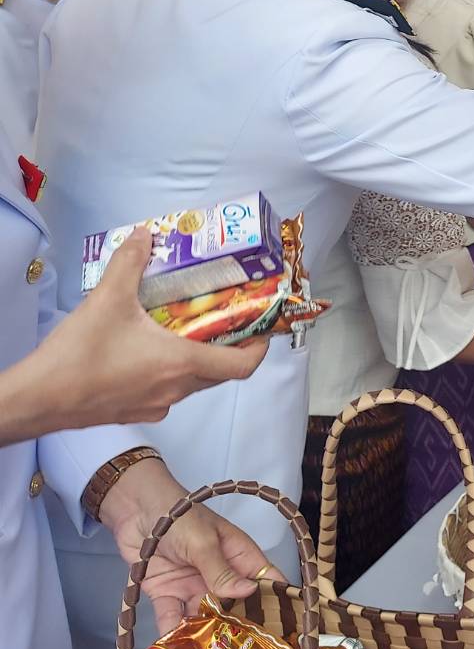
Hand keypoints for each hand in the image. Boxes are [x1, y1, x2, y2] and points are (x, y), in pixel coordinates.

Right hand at [29, 227, 267, 430]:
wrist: (37, 400)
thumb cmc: (78, 355)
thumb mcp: (107, 299)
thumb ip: (130, 262)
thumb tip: (144, 235)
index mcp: (181, 363)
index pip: (242, 366)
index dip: (259, 349)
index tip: (261, 329)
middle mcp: (175, 390)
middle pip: (219, 373)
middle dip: (227, 347)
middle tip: (224, 319)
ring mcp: (154, 405)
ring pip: (191, 383)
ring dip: (196, 358)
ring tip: (185, 328)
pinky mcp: (132, 412)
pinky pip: (164, 392)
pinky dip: (168, 372)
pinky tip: (147, 351)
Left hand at [98, 457, 279, 632]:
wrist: (135, 510)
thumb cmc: (179, 517)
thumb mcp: (204, 543)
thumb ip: (221, 571)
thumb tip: (248, 593)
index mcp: (238, 556)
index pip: (264, 579)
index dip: (275, 600)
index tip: (282, 627)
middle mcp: (220, 574)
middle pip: (235, 605)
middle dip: (238, 626)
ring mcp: (194, 585)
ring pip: (205, 615)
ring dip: (205, 634)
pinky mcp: (167, 593)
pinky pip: (173, 616)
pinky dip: (173, 632)